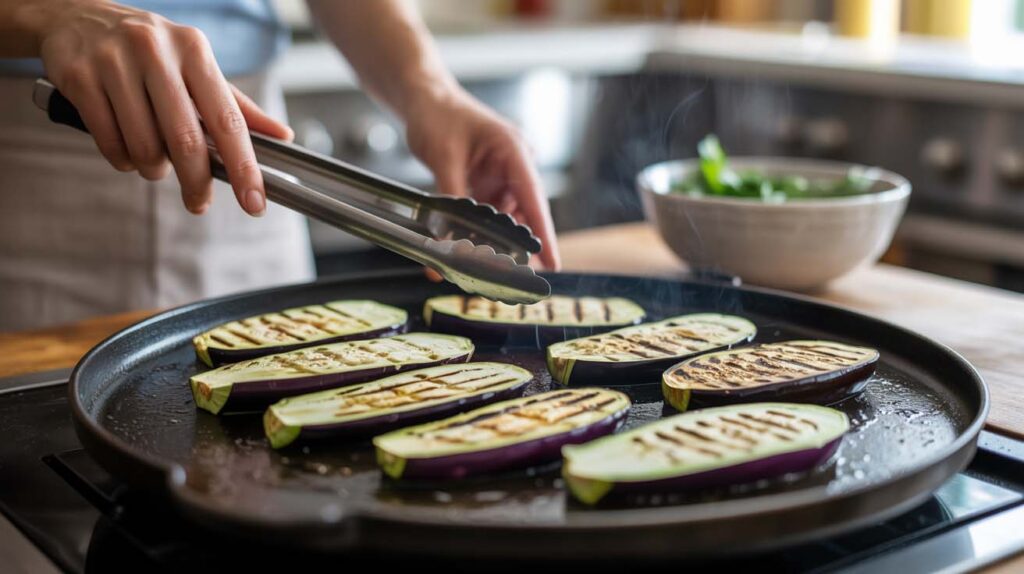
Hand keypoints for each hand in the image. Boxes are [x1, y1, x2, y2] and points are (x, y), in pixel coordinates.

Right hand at [31, 0, 292, 214]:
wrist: (78, 16)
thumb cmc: (150, 51)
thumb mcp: (196, 67)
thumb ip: (237, 106)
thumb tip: (283, 136)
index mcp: (195, 51)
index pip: (227, 120)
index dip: (244, 167)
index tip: (254, 202)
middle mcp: (157, 52)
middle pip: (186, 140)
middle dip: (196, 182)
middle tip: (198, 203)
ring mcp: (115, 62)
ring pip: (144, 146)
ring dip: (153, 169)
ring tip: (154, 162)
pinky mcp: (79, 76)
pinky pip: (109, 142)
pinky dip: (123, 160)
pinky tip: (126, 151)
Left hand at [404, 89, 559, 270]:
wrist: (423, 98)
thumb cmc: (438, 114)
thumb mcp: (443, 157)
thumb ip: (450, 200)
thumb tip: (446, 239)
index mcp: (513, 150)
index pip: (535, 199)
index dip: (544, 234)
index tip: (553, 262)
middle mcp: (513, 165)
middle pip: (523, 214)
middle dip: (516, 245)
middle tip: (509, 276)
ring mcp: (500, 177)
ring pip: (504, 219)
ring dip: (493, 241)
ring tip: (480, 264)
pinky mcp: (486, 185)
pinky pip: (487, 215)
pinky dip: (477, 232)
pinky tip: (466, 248)